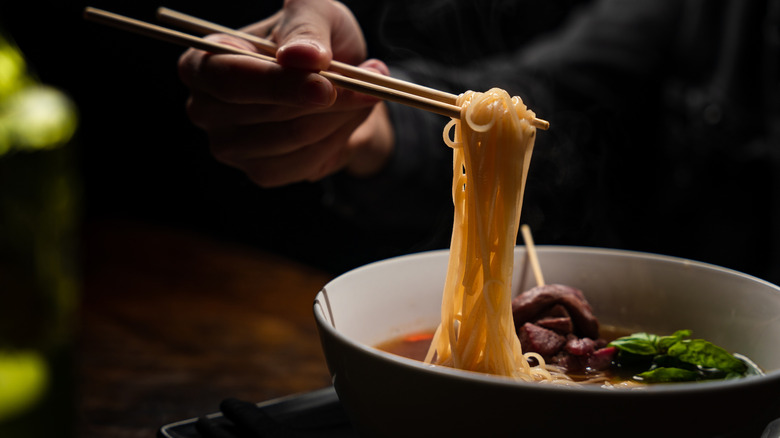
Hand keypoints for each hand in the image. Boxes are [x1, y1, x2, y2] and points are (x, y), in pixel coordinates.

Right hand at [178, 0, 394, 186]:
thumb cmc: (314, 40)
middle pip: (267, 113)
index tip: (326, 86)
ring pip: (294, 139)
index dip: (278, 85)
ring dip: (340, 117)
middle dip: (327, 100)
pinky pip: (306, 163)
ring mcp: (229, 147)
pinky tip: (344, 120)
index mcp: (203, 62)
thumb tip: (301, 57)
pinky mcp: (260, 172)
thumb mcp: (315, 14)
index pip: (229, 79)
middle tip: (368, 83)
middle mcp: (206, 109)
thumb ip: (307, 28)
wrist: (336, 82)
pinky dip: (337, 140)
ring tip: (361, 94)